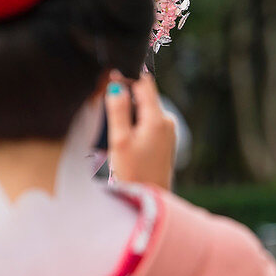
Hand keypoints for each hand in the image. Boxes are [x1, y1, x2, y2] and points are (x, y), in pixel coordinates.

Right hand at [105, 70, 176, 189]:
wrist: (150, 198)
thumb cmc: (133, 173)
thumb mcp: (119, 140)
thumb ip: (118, 110)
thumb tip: (116, 85)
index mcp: (158, 119)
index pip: (145, 83)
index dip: (127, 78)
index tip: (109, 81)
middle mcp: (167, 122)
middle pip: (144, 97)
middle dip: (126, 100)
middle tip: (107, 114)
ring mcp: (168, 132)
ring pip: (145, 111)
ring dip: (129, 115)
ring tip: (115, 133)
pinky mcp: (165, 141)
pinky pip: (148, 123)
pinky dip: (135, 126)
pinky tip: (125, 141)